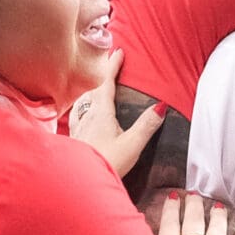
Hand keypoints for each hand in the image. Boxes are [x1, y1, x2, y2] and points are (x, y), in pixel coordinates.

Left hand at [69, 48, 164, 177]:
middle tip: (107, 62)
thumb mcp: (132, 145)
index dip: (112, 66)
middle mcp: (87, 116)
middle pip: (93, 89)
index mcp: (102, 114)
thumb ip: (147, 125)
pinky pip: (76, 114)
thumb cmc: (106, 163)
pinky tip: (81, 112)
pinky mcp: (74, 139)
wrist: (77, 183)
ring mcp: (78, 127)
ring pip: (82, 100)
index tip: (118, 51)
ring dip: (90, 88)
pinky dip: (81, 106)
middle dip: (101, 73)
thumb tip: (161, 106)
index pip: (106, 84)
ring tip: (95, 84)